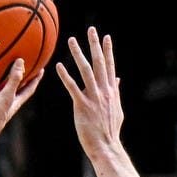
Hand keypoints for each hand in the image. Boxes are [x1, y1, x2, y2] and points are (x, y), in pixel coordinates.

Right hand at [0, 57, 43, 146]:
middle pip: (11, 86)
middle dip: (15, 75)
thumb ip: (14, 79)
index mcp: (14, 103)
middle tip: (18, 60)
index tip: (41, 68)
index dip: (35, 79)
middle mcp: (2, 103)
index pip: (28, 89)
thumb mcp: (7, 96)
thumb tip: (21, 61)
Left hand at [56, 30, 124, 157]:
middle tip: (91, 30)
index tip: (106, 37)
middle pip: (99, 63)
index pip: (110, 66)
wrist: (106, 146)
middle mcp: (103, 91)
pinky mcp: (82, 106)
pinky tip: (59, 66)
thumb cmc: (110, 131)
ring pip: (85, 71)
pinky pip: (73, 88)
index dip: (108, 50)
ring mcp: (93, 98)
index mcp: (111, 91)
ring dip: (79, 54)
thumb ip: (116, 93)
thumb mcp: (117, 109)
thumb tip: (117, 79)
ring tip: (72, 40)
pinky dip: (66, 76)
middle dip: (95, 45)